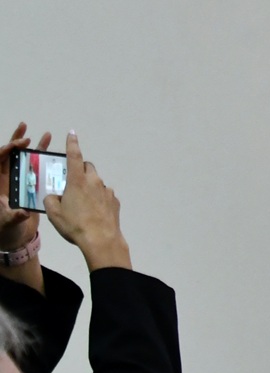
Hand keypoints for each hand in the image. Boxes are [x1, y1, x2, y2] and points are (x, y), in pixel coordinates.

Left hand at [0, 124, 51, 250]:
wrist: (16, 237)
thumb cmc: (7, 229)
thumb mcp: (8, 223)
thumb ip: (14, 216)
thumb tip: (22, 212)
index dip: (5, 151)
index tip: (17, 146)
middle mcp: (6, 179)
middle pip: (8, 156)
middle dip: (14, 143)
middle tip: (25, 135)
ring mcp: (18, 179)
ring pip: (21, 157)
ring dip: (26, 144)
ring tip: (32, 129)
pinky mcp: (29, 182)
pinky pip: (34, 164)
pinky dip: (39, 152)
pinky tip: (46, 141)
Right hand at [43, 132, 130, 271]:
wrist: (101, 239)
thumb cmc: (75, 225)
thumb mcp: (54, 213)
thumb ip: (51, 200)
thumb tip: (54, 196)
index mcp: (77, 181)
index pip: (74, 156)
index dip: (72, 144)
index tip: (72, 133)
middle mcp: (94, 181)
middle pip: (88, 168)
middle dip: (80, 170)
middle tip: (71, 182)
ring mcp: (107, 190)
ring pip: (96, 182)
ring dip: (89, 187)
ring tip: (81, 205)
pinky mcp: (115, 201)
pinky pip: (104, 195)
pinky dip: (98, 199)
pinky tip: (92, 213)